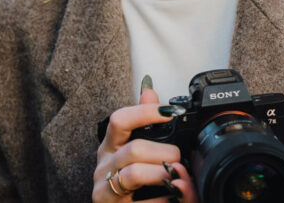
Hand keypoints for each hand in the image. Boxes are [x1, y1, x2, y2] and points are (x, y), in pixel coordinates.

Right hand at [92, 82, 199, 201]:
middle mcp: (104, 166)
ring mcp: (105, 189)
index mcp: (111, 146)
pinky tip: (171, 198)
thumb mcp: (137, 151)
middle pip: (135, 149)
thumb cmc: (132, 184)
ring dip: (163, 175)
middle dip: (165, 153)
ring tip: (177, 179)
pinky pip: (143, 202)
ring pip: (136, 173)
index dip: (145, 113)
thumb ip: (143, 123)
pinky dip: (162, 200)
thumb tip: (149, 91)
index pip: (119, 120)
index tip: (171, 112)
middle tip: (179, 160)